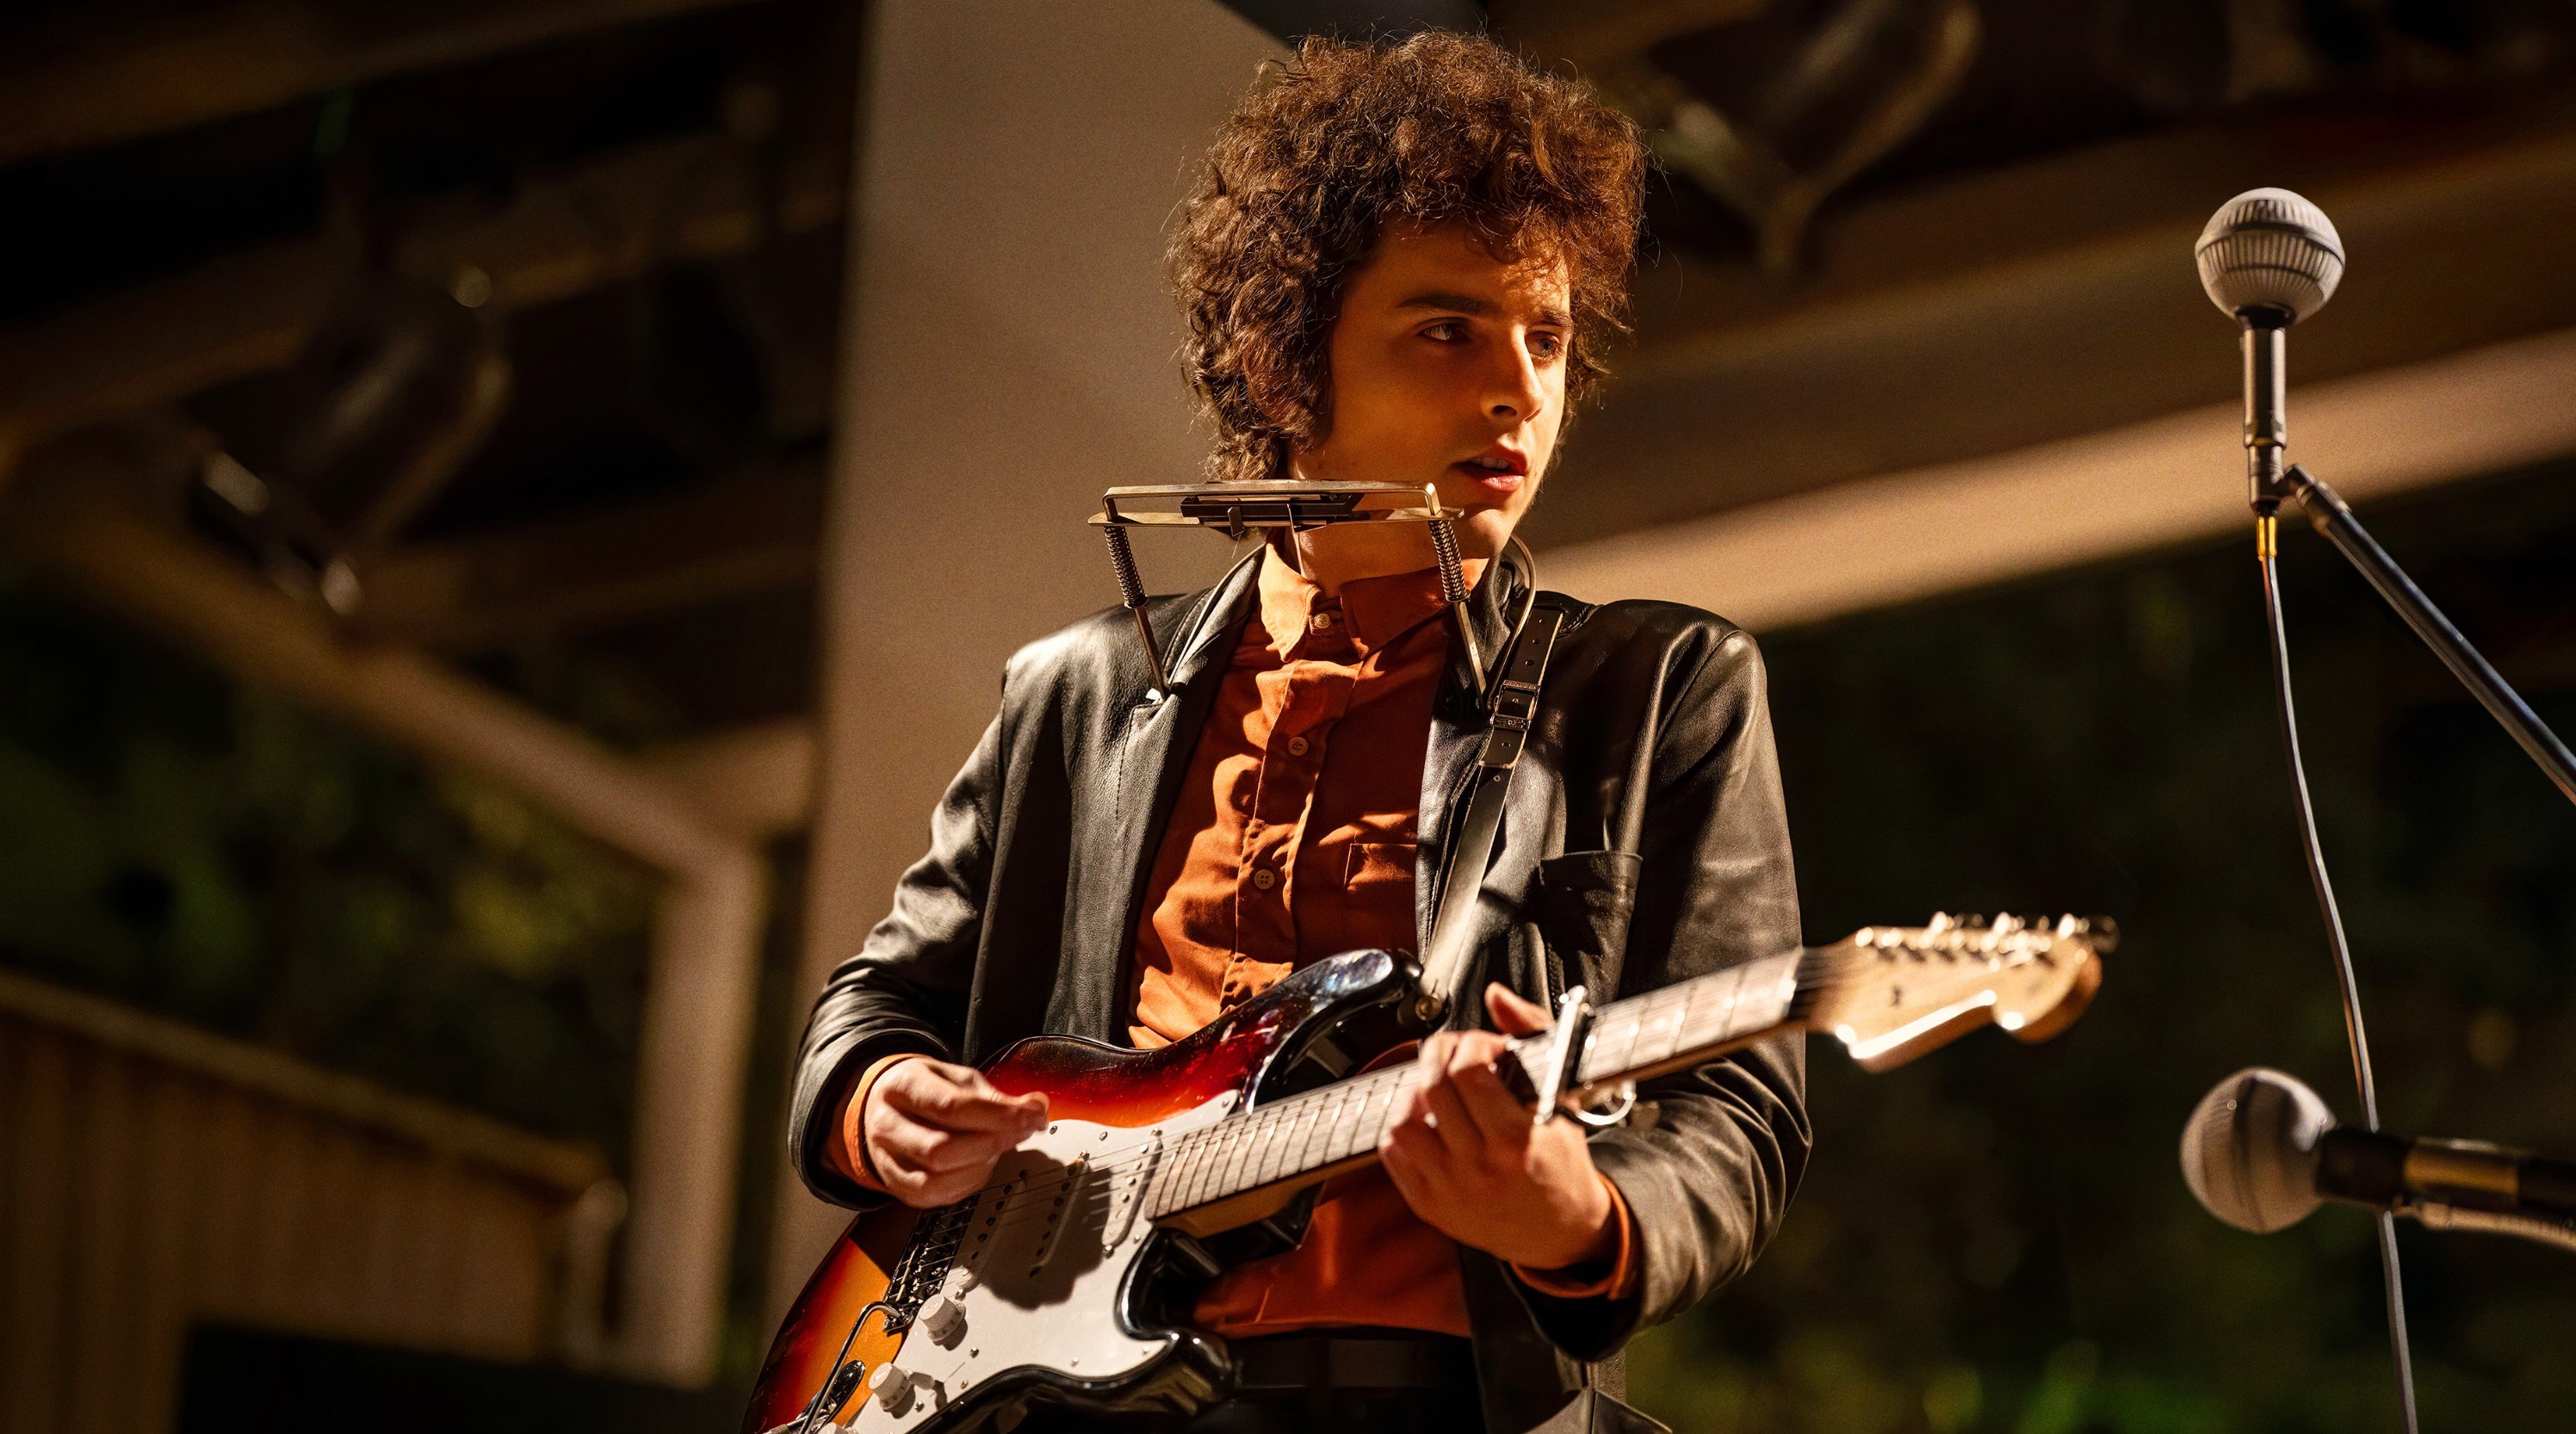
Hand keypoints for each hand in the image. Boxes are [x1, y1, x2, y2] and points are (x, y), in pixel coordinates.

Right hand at [847, 1057, 1049, 1208]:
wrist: (883, 1108)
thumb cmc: (925, 1091)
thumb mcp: (957, 1079)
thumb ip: (994, 1096)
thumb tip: (1036, 1108)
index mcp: (902, 1086)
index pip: (951, 1107)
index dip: (998, 1116)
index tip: (1031, 1115)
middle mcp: (887, 1125)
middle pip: (941, 1150)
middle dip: (991, 1144)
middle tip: (1020, 1132)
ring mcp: (888, 1161)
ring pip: (936, 1181)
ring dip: (981, 1167)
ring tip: (999, 1148)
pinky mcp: (899, 1188)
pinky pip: (936, 1197)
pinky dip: (969, 1184)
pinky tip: (982, 1165)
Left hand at [1378, 983, 1617, 1271]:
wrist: (1561, 1231)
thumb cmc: (1562, 1160)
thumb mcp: (1563, 1097)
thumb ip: (1533, 1035)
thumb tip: (1496, 996)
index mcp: (1517, 1140)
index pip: (1469, 1072)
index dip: (1472, 1044)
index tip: (1487, 1047)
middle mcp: (1480, 1168)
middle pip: (1432, 1088)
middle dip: (1440, 1053)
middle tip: (1455, 1053)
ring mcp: (1449, 1189)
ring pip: (1402, 1120)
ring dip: (1414, 1090)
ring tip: (1437, 1086)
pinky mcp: (1427, 1204)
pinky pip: (1392, 1152)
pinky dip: (1401, 1124)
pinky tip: (1426, 1118)